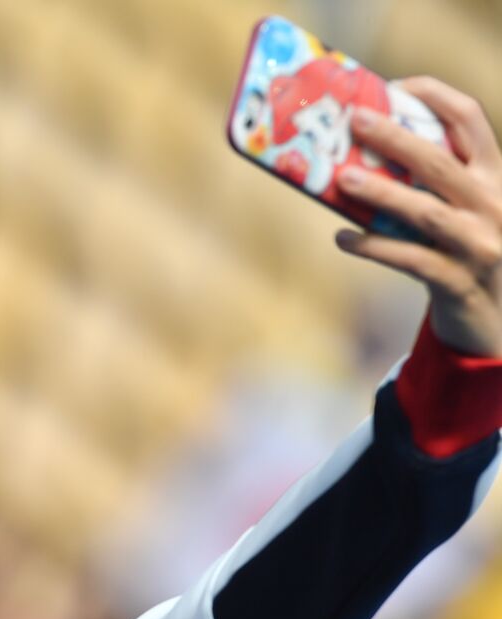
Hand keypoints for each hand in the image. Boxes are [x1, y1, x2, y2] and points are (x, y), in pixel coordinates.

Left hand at [334, 76, 501, 357]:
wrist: (500, 322)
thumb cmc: (467, 253)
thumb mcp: (463, 211)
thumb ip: (428, 186)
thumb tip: (355, 159)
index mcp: (494, 176)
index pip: (470, 120)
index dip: (434, 96)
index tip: (395, 86)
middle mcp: (492, 204)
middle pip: (440, 162)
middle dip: (395, 138)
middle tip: (354, 120)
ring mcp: (479, 245)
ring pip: (425, 212)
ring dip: (381, 193)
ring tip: (343, 179)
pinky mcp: (459, 282)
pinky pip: (410, 260)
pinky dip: (374, 248)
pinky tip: (342, 239)